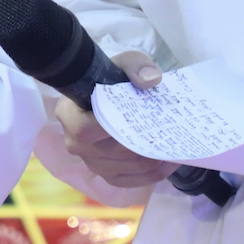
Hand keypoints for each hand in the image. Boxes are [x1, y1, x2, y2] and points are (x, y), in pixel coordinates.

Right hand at [54, 51, 174, 188]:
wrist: (107, 94)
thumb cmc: (110, 79)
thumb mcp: (124, 62)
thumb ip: (136, 66)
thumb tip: (150, 81)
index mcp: (68, 116)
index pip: (86, 130)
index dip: (115, 127)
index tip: (144, 118)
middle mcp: (75, 144)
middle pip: (116, 151)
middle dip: (146, 143)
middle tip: (171, 133)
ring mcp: (91, 163)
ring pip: (130, 167)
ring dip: (155, 159)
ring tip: (175, 145)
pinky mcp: (107, 175)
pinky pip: (133, 181)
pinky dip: (154, 174)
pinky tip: (169, 161)